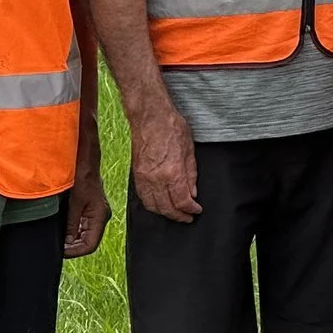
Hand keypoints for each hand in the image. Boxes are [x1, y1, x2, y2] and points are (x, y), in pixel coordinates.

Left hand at [61, 161, 111, 257]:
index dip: (75, 252)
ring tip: (57, 239)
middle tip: (56, 246)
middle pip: (88, 242)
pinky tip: (61, 229)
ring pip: (84, 236)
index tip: (60, 251)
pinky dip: (72, 231)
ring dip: (71, 240)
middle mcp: (101, 218)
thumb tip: (67, 243)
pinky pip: (82, 227)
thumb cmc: (82, 178)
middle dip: (72, 247)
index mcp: (100, 217)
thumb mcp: (74, 202)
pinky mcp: (90, 211)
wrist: (86, 161)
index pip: (90, 245)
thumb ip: (71, 224)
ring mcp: (96, 215)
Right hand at [127, 103, 200, 222]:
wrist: (150, 116)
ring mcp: (144, 177)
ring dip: (164, 213)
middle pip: (167, 208)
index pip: (182, 201)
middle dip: (179, 216)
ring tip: (175, 213)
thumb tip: (193, 193)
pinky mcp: (136, 174)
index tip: (197, 210)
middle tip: (188, 217)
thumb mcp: (189, 150)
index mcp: (172, 172)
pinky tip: (159, 204)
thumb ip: (191, 174)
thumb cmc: (171, 127)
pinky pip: (142, 197)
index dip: (191, 210)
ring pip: (152, 206)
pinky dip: (152, 205)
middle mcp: (156, 179)